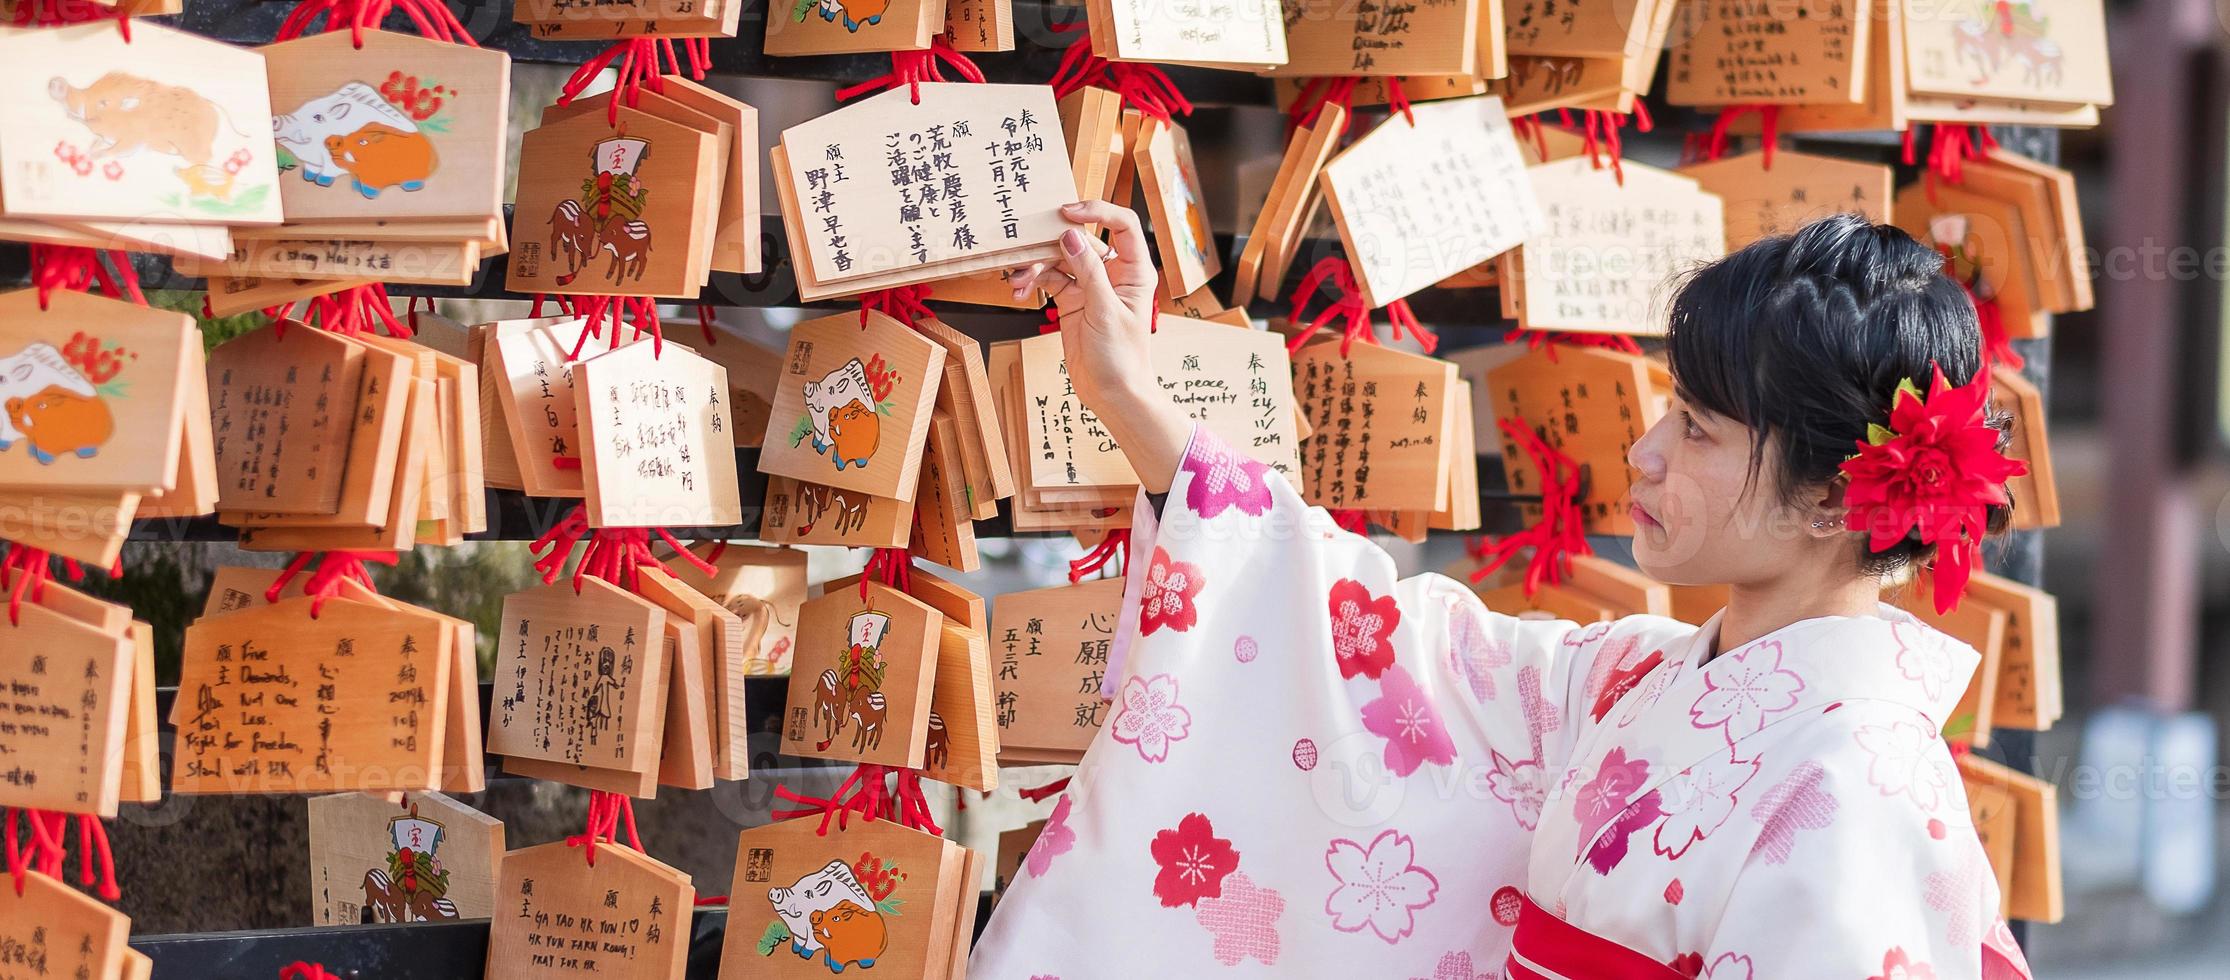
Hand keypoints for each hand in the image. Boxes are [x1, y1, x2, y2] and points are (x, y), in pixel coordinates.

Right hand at [1008, 201, 1191, 492]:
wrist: (1112, 394)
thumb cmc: (1122, 358)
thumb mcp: (1104, 311)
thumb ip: (1087, 271)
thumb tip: (1070, 236)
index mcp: (1134, 270)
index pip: (1121, 224)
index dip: (1096, 211)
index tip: (1067, 213)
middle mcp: (1113, 273)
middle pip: (1081, 240)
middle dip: (1052, 243)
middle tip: (1028, 246)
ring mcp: (1090, 286)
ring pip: (1060, 259)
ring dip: (1036, 266)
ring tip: (1019, 281)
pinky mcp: (1071, 300)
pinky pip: (1049, 280)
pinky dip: (1033, 282)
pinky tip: (1020, 291)